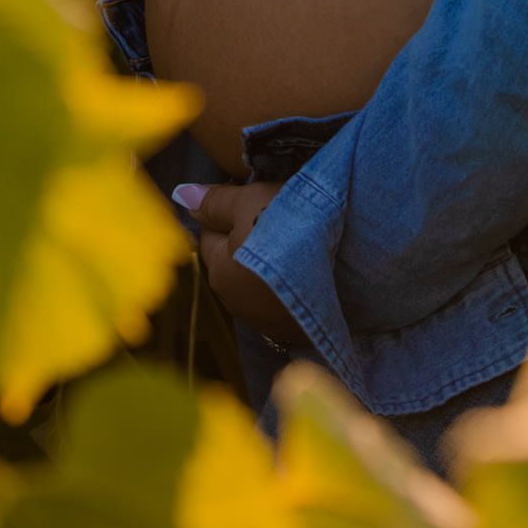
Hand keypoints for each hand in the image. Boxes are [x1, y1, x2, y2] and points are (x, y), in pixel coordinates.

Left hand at [176, 181, 307, 347]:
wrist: (349, 269)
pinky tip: (309, 271)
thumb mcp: (250, 201)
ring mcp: (268, 323)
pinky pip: (283, 302)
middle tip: (277, 215)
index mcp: (220, 273)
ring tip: (297, 242)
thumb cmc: (289, 228)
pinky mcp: (297, 333)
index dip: (228, 210)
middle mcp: (237, 304)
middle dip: (246, 241)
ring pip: (257, 284)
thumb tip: (179, 194)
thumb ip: (215, 201)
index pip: (211, 234)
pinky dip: (289, 287)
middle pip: (233, 262)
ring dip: (268, 266)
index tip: (254, 194)